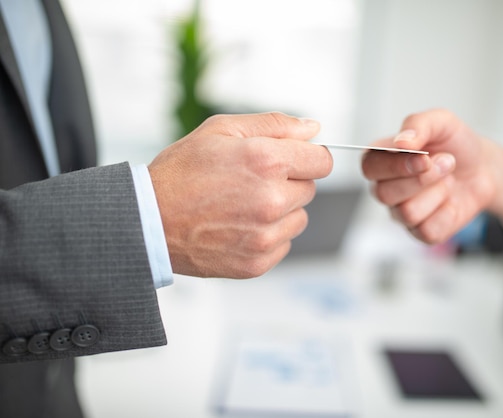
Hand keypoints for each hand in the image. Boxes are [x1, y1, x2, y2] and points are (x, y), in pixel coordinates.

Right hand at [148, 112, 332, 277]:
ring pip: (299, 218)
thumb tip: (313, 128)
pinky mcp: (258, 262)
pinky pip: (284, 243)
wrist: (147, 220)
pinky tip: (238, 226)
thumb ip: (275, 125)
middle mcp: (272, 200)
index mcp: (267, 162)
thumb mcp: (221, 130)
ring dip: (281, 211)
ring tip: (242, 205)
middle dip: (288, 182)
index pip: (323, 161)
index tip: (289, 160)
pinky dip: (268, 235)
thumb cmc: (181, 173)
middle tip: (250, 181)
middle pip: (310, 189)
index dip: (306, 157)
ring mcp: (266, 235)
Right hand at [361, 109, 502, 243]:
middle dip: (422, 179)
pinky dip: (447, 213)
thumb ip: (418, 124)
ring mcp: (400, 212)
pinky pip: (427, 230)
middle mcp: (385, 187)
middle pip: (384, 194)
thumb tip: (401, 142)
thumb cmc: (455, 145)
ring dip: (437, 194)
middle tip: (447, 163)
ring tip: (449, 180)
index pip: (369, 167)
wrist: (483, 168)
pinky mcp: (420, 232)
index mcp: (381, 159)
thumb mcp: (441, 122)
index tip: (424, 158)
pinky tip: (450, 201)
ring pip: (407, 213)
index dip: (395, 166)